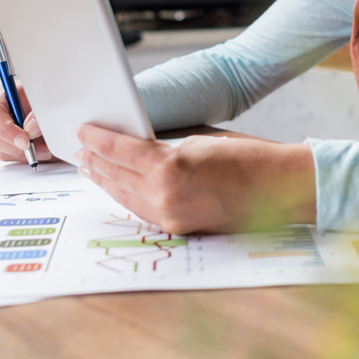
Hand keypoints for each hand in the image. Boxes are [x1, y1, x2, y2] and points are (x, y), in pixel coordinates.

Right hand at [0, 84, 53, 162]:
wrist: (63, 110)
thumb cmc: (53, 99)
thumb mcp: (48, 100)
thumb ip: (39, 112)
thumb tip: (30, 128)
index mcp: (6, 97)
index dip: (6, 128)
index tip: (24, 141)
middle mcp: (1, 115)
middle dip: (16, 146)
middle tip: (40, 148)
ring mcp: (4, 132)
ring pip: (1, 150)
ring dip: (24, 154)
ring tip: (47, 148)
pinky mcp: (11, 146)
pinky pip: (12, 158)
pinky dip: (28, 158)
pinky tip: (43, 151)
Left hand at [73, 126, 316, 233]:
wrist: (278, 188)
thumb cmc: (247, 157)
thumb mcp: (200, 141)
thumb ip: (165, 148)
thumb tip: (138, 150)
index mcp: (170, 167)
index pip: (121, 151)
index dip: (99, 140)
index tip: (83, 131)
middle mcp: (165, 195)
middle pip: (117, 176)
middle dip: (96, 162)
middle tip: (79, 150)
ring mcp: (171, 216)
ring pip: (125, 197)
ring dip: (107, 181)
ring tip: (91, 168)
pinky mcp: (179, 228)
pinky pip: (143, 210)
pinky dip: (127, 196)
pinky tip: (120, 187)